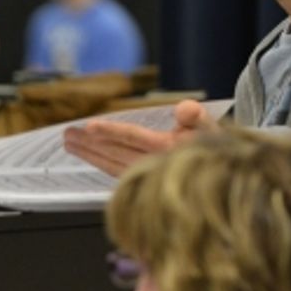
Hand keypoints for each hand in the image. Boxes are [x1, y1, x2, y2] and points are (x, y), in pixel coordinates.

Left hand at [64, 99, 216, 175]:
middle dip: (90, 143)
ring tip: (71, 145)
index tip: (89, 127)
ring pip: (113, 165)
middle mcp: (155, 164)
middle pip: (116, 152)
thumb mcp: (209, 125)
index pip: (133, 137)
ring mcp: (148, 176)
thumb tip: (184, 107)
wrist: (222, 175)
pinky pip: (117, 174)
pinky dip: (101, 165)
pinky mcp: (145, 183)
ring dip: (90, 155)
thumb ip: (196, 115)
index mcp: (167, 148)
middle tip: (68, 134)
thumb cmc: (213, 146)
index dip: (111, 131)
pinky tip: (90, 158)